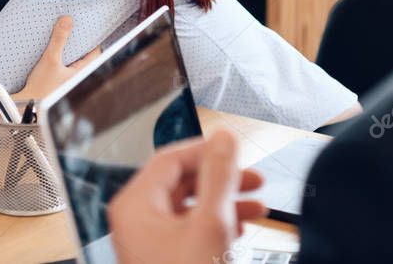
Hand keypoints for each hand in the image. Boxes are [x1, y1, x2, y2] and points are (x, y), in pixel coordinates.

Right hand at [17, 16, 100, 99]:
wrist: (26, 106)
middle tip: (77, 32)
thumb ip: (59, 39)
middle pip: (86, 58)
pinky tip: (54, 56)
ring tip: (65, 41)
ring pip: (74, 64)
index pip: (96, 53)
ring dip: (71, 53)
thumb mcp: (50, 59)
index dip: (95, 41)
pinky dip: (63, 61)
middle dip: (82, 46)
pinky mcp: (56, 85)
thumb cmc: (41, 87)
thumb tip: (67, 19)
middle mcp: (77, 78)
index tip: (90, 29)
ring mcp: (67, 82)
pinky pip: (64, 69)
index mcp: (81, 73)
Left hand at [108, 131, 266, 263]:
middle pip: (182, 181)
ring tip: (256, 205)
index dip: (208, 150)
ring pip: (189, 206)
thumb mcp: (210, 225)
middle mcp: (136, 219)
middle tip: (253, 178)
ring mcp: (148, 241)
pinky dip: (216, 224)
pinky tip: (241, 229)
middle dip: (222, 179)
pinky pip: (189, 228)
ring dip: (224, 202)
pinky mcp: (162, 258)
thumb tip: (224, 140)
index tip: (236, 150)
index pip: (172, 157)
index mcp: (136, 204)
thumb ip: (219, 177)